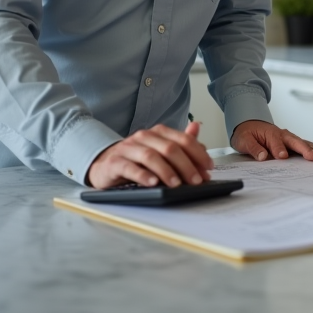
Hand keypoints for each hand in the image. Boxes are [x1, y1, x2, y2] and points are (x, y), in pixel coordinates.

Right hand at [86, 120, 212, 188]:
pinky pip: (129, 167)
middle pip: (169, 148)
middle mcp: (143, 137)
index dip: (198, 154)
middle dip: (186, 165)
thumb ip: (180, 141)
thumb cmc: (136, 159)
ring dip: (166, 171)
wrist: (104, 164)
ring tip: (176, 184)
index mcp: (158, 133)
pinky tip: (152, 183)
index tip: (209, 168)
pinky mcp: (115, 162)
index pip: (183, 140)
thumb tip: (197, 128)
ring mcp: (128, 148)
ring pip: (150, 156)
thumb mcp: (160, 150)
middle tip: (196, 181)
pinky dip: (142, 175)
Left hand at [230, 120, 312, 161]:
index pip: (275, 143)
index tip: (282, 157)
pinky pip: (307, 146)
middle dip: (306, 150)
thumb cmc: (247, 134)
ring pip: (305, 143)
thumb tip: (262, 156)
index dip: (279, 149)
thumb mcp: (244, 140)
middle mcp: (284, 135)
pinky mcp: (294, 143)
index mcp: (271, 134)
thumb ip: (253, 148)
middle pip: (296, 142)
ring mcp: (290, 138)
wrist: (250, 125)